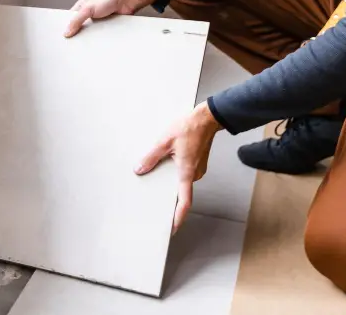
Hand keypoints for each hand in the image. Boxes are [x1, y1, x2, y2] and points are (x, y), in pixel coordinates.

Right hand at [64, 0, 156, 37]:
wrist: (129, 0)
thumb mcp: (88, 8)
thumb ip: (77, 20)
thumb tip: (67, 32)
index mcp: (81, 7)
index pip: (70, 20)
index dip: (66, 28)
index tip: (63, 39)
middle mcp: (89, 15)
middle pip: (80, 29)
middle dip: (78, 36)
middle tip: (74, 46)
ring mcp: (99, 21)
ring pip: (91, 34)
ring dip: (91, 38)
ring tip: (86, 47)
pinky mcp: (108, 27)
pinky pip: (102, 36)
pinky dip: (101, 39)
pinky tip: (99, 44)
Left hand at [135, 102, 220, 234]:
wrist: (206, 118)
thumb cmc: (189, 128)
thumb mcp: (164, 142)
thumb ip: (151, 157)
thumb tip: (139, 169)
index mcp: (187, 172)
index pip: (185, 202)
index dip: (179, 217)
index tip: (172, 228)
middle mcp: (195, 174)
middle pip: (182, 192)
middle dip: (169, 199)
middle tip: (155, 206)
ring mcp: (198, 169)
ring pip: (182, 182)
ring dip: (171, 184)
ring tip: (156, 182)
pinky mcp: (197, 163)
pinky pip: (185, 174)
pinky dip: (175, 175)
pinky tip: (166, 167)